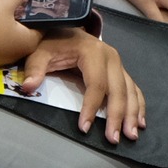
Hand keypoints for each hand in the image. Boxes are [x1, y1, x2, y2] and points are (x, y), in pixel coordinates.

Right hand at [0, 0, 41, 60]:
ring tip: (2, 8)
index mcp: (29, 41)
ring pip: (9, 36)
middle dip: (21, 18)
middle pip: (25, 31)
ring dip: (7, 25)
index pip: (41, 26)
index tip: (33, 1)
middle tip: (17, 2)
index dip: (38, 13)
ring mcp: (3, 57)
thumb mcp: (2, 5)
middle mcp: (19, 52)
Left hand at [20, 30, 145, 141]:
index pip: (96, 84)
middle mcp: (111, 57)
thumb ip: (34, 68)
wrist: (64, 28)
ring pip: (130, 91)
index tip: (85, 127)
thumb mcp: (40, 51)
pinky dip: (138, 105)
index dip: (91, 107)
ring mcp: (118, 64)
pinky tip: (139, 121)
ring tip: (131, 135)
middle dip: (117, 116)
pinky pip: (134, 89)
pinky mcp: (120, 70)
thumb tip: (27, 87)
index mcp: (93, 52)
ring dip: (132, 114)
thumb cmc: (52, 41)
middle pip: (118, 90)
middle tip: (113, 139)